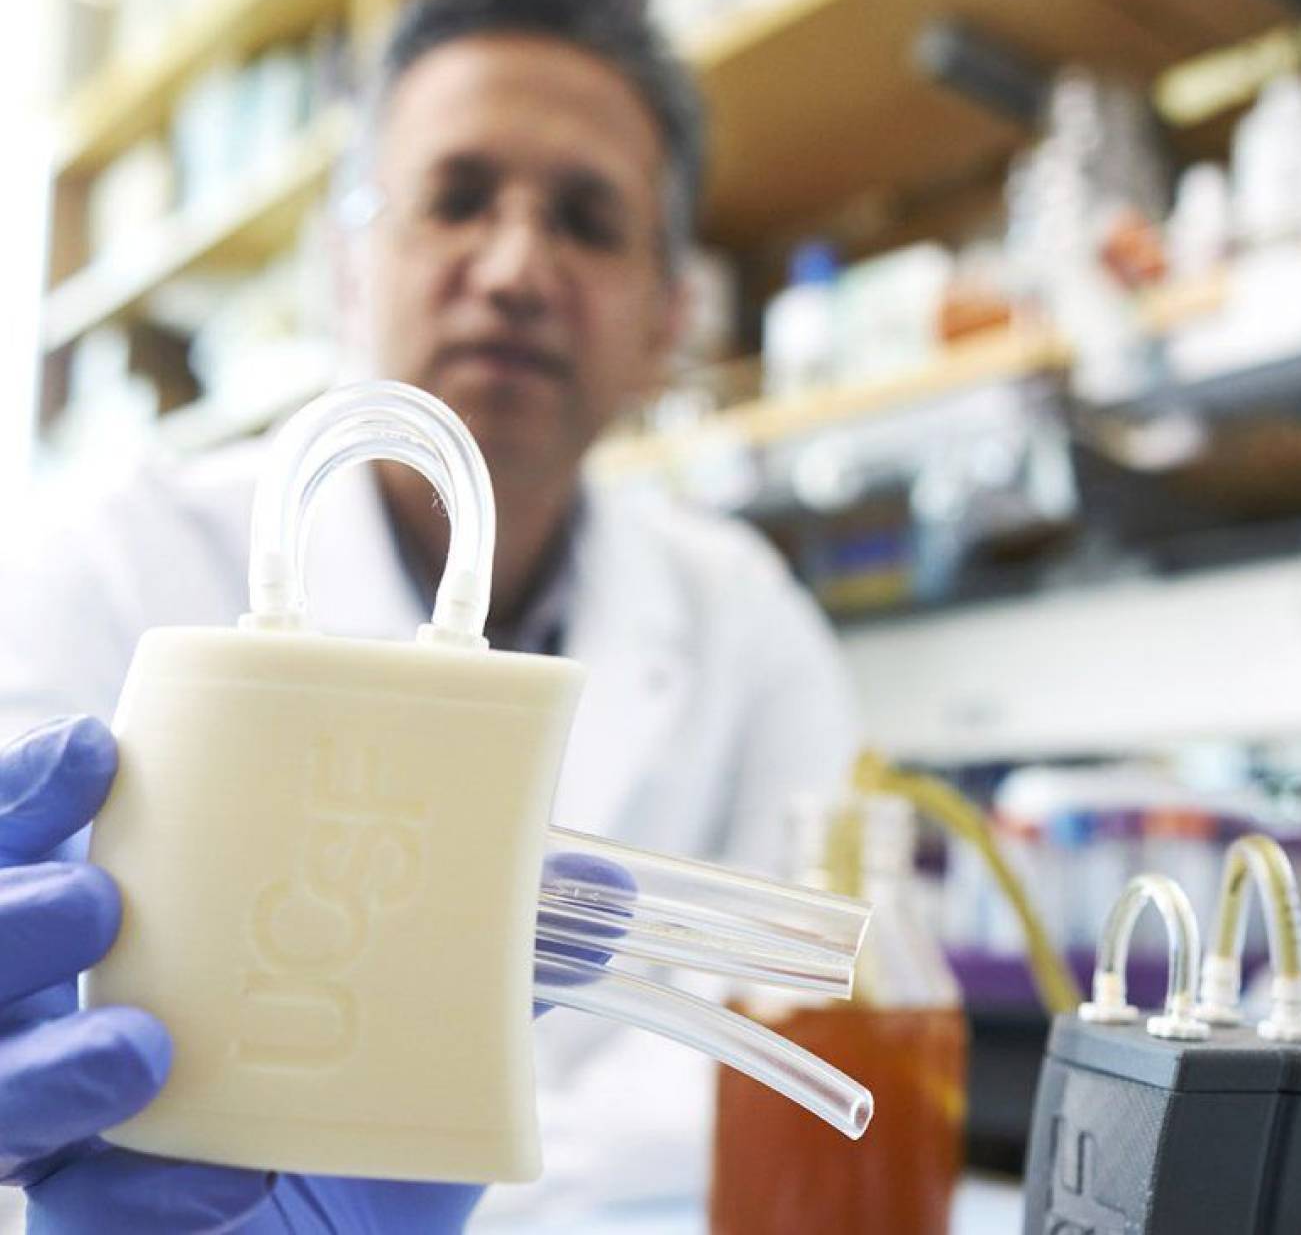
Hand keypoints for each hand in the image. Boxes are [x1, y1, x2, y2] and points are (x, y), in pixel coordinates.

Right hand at [0, 718, 485, 1232]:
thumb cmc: (381, 1120)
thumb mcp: (443, 1024)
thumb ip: (502, 955)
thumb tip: (605, 886)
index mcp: (162, 924)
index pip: (54, 835)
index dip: (43, 789)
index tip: (96, 749)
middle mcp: (85, 1004)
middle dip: (18, 905)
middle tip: (100, 894)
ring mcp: (65, 1110)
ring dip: (41, 1050)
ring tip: (143, 1041)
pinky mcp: (76, 1208)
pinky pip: (53, 1190)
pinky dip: (119, 1178)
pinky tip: (203, 1174)